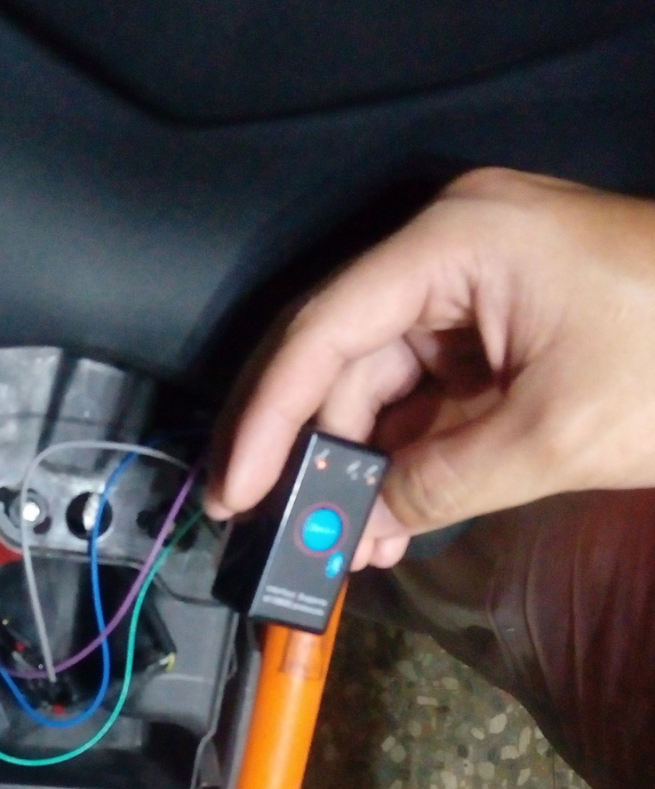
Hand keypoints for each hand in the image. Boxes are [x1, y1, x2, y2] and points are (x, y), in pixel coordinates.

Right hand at [206, 168, 654, 567]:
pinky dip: (410, 455)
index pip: (327, 329)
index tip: (235, 490)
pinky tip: (391, 520)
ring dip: (363, 465)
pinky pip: (432, 392)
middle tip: (270, 526)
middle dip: (311, 448)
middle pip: (344, 353)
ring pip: (384, 381)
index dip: (270, 416)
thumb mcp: (553, 435)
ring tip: (345, 547)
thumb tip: (362, 529)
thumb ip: (442, 483)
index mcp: (459, 241)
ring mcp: (480, 287)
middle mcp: (454, 250)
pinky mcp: (505, 326)